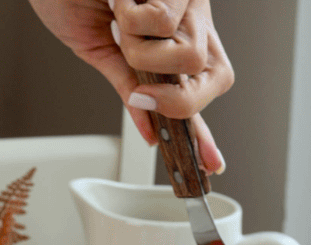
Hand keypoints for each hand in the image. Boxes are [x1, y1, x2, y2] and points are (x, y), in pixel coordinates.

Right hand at [28, 0, 230, 166]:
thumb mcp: (98, 48)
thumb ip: (128, 88)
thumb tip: (149, 131)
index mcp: (174, 36)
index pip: (199, 88)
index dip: (204, 128)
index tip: (211, 163)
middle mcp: (189, 16)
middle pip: (211, 77)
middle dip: (171, 93)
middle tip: (132, 63)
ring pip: (190, 56)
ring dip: (142, 48)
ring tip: (119, 13)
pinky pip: (165, 24)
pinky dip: (133, 17)